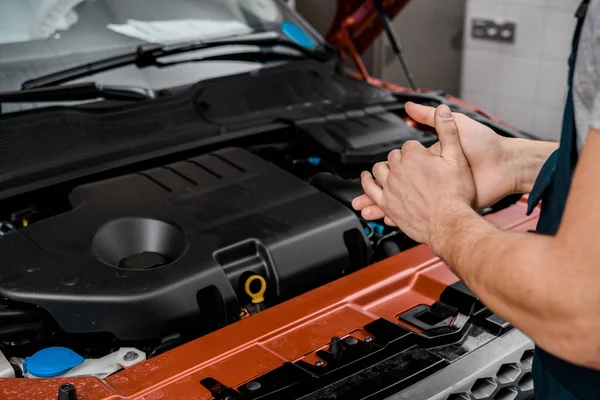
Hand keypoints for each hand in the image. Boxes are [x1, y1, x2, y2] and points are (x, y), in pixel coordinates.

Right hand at [353, 102, 516, 223]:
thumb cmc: (484, 145)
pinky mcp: (446, 204)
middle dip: (378, 189)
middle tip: (364, 190)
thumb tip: (408, 107)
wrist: (505, 165)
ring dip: (382, 204)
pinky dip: (401, 216)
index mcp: (432, 159)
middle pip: (398, 184)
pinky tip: (385, 218)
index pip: (402, 166)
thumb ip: (431, 118)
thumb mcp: (455, 125)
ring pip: (404, 200)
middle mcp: (432, 177)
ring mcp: (438, 192)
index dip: (386, 169)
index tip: (371, 173)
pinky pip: (419, 213)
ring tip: (364, 208)